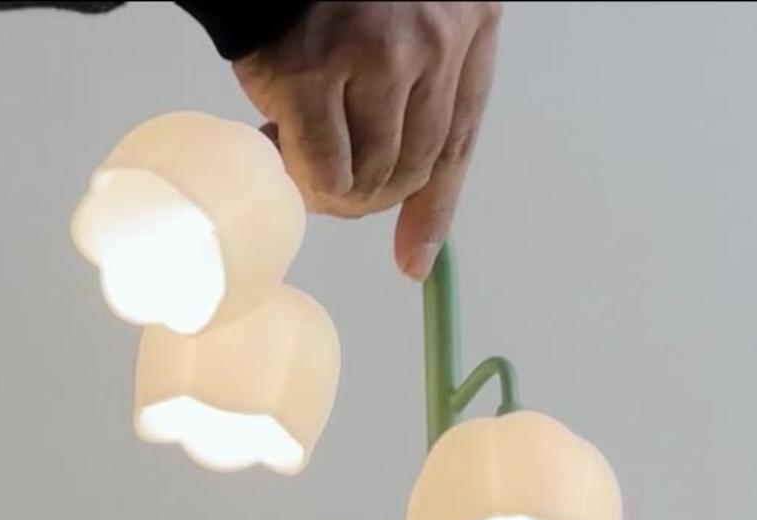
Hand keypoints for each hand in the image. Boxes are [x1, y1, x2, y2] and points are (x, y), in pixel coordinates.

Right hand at [233, 2, 502, 279]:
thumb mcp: (406, 27)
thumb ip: (417, 97)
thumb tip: (403, 203)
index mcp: (470, 22)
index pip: (459, 140)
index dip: (435, 209)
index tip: (415, 259)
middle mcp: (439, 38)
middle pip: (415, 167)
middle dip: (369, 197)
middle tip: (329, 186)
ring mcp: (382, 55)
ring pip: (373, 177)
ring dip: (334, 190)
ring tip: (301, 159)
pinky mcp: (319, 73)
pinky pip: (327, 172)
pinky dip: (306, 180)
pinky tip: (286, 155)